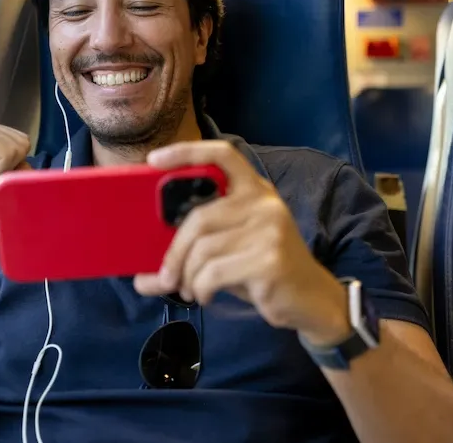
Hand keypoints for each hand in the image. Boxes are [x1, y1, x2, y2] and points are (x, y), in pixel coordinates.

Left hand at [133, 140, 350, 343]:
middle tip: (166, 277)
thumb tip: (141, 279)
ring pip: (203, 250)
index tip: (154, 160)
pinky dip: (200, 289)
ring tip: (190, 290)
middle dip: (174, 253)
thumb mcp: (230, 253)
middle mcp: (264, 203)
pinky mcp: (269, 260)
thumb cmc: (263, 271)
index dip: (187, 152)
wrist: (311, 300)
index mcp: (254, 190)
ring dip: (187, 277)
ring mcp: (269, 230)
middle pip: (199, 218)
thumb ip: (192, 255)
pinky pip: (213, 273)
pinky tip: (206, 296)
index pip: (222, 155)